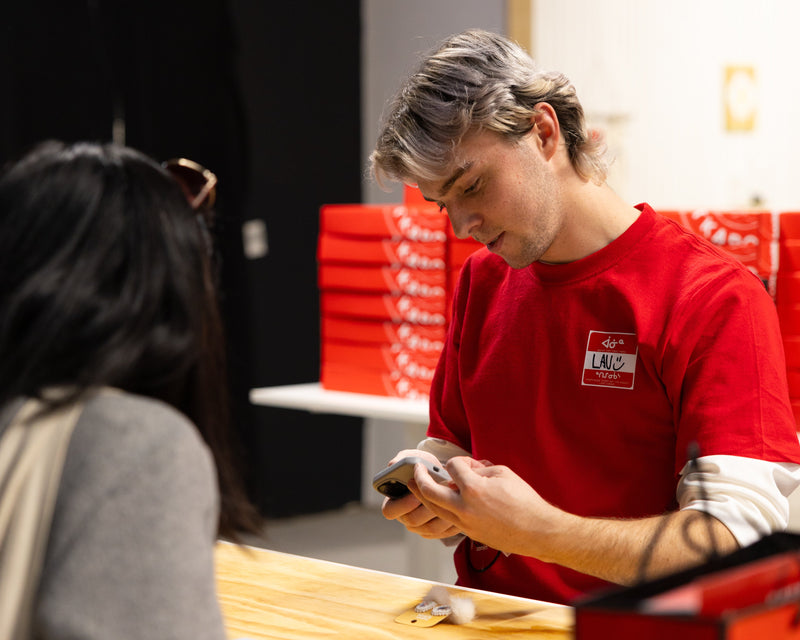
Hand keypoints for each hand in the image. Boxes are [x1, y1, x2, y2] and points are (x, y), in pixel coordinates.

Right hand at [379, 449, 462, 539]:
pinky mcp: (438, 532)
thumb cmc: (424, 466)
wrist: (442, 475)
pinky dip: (454, 521)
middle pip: (413, 520)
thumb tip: (393, 465)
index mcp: (393, 502)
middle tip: (439, 495)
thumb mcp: (412, 458)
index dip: (402, 504)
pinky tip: (460, 506)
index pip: (390, 511)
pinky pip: (446, 532)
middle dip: (426, 506)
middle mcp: (406, 517)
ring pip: (431, 528)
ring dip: (443, 512)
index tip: (415, 494)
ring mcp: (422, 527)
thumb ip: (401, 460)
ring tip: (452, 499)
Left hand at [408, 456, 563, 557]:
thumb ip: (481, 469)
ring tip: (416, 486)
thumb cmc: (524, 501)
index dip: (457, 461)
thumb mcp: (503, 474)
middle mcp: (464, 508)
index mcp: (473, 489)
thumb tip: (468, 469)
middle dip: (419, 478)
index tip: (462, 462)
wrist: (537, 531)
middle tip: (415, 470)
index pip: (453, 467)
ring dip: (422, 495)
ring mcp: (465, 523)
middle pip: (429, 491)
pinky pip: (446, 519)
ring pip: (434, 508)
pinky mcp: (469, 533)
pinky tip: (437, 502)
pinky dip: (439, 508)